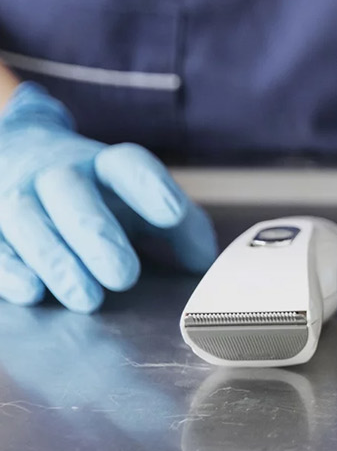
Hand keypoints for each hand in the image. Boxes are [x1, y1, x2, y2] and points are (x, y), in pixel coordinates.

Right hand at [0, 83, 216, 310]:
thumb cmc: (97, 190)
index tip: (172, 214)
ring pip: (25, 217)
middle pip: (72, 191)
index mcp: (104, 165)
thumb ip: (179, 225)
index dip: (150, 186)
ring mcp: (17, 194)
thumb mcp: (140, 198)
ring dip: (55, 259)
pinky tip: (31, 293)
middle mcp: (58, 173)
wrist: (18, 152)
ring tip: (86, 299)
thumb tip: (204, 261)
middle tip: (125, 277)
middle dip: (97, 234)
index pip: (127, 164)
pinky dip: (9, 268)